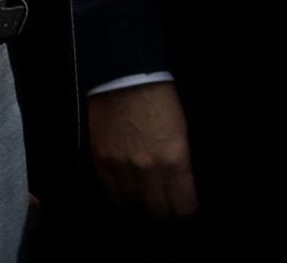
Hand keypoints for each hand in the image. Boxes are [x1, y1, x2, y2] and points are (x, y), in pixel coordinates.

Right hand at [88, 80, 197, 218]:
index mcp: (174, 160)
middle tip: (166, 206)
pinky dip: (119, 196)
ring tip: (145, 200)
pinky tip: (126, 192)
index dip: (186, 209)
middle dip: (164, 211)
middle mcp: (148, 171)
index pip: (183, 206)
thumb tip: (180, 187)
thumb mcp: (181, 131)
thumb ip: (180, 164)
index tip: (186, 206)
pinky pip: (110, 194)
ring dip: (140, 205)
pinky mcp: (101, 162)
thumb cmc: (160, 98)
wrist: (125, 74)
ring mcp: (121, 168)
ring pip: (132, 207)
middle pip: (157, 212)